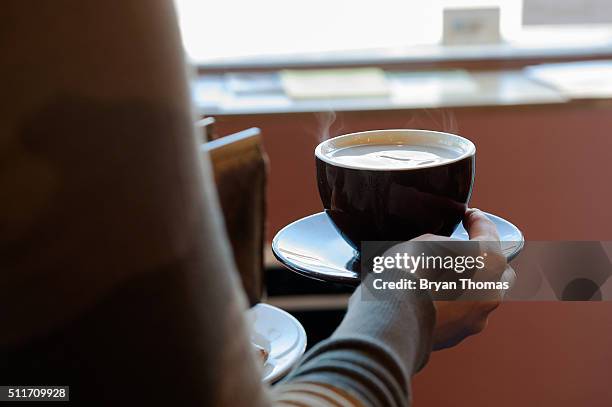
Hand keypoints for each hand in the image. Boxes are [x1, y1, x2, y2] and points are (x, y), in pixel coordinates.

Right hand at [414, 209, 515, 349]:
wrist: (394, 317)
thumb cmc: (410, 272)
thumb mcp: (425, 241)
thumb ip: (445, 243)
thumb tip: (445, 251)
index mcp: (489, 259)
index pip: (488, 231)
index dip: (476, 220)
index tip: (469, 216)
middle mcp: (493, 290)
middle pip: (498, 270)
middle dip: (484, 261)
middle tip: (462, 254)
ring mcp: (478, 317)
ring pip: (481, 296)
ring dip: (468, 287)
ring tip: (443, 280)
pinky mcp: (460, 335)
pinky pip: (461, 315)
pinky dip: (452, 307)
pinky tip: (432, 300)